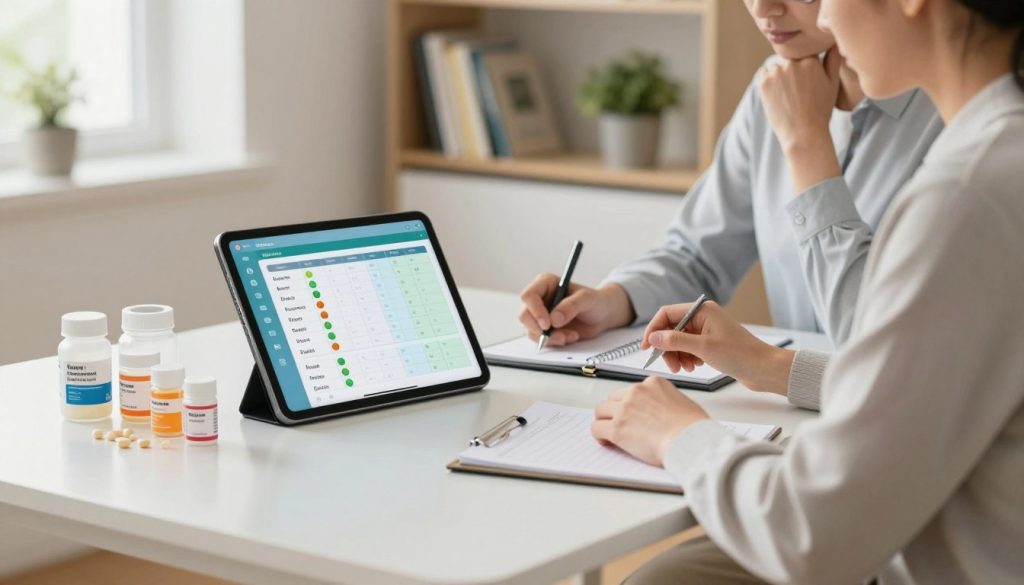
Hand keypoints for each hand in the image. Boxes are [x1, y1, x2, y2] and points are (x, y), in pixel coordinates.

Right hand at [518, 275, 633, 346]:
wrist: (603, 315)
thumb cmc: (596, 301)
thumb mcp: (587, 299)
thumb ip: (571, 306)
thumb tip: (554, 319)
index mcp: (545, 283)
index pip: (529, 296)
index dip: (535, 311)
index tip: (548, 324)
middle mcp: (539, 299)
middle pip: (524, 315)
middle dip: (539, 329)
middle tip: (559, 336)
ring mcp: (540, 315)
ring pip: (530, 330)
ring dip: (550, 338)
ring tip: (571, 335)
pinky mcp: (544, 329)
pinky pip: (540, 340)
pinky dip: (555, 342)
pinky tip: (570, 337)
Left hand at [591, 376, 709, 465]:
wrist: (691, 441)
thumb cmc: (693, 428)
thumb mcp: (681, 402)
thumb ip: (664, 401)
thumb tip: (656, 413)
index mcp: (653, 383)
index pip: (632, 390)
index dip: (630, 405)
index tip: (633, 415)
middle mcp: (636, 392)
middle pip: (614, 399)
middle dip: (615, 411)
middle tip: (619, 424)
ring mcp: (625, 409)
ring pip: (601, 411)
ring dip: (604, 421)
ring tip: (609, 432)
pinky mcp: (617, 428)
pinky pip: (596, 428)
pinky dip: (599, 435)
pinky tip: (606, 442)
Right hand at [641, 300, 794, 394]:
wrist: (764, 369)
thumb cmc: (740, 355)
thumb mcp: (702, 348)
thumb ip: (674, 341)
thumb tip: (652, 338)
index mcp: (702, 310)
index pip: (667, 314)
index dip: (653, 330)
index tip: (646, 348)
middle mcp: (703, 317)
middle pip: (671, 328)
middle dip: (667, 347)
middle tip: (670, 365)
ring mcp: (707, 330)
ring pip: (679, 340)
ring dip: (677, 355)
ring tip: (685, 369)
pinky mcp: (711, 343)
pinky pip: (689, 348)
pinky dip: (687, 358)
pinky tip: (695, 367)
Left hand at [760, 47, 842, 192]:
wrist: (802, 134)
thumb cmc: (821, 110)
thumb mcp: (833, 83)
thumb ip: (833, 59)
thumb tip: (832, 41)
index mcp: (811, 60)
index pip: (805, 53)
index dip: (806, 67)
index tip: (808, 82)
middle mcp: (792, 63)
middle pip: (790, 60)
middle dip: (793, 71)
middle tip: (799, 92)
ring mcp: (776, 72)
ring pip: (776, 67)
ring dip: (780, 75)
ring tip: (789, 95)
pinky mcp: (763, 82)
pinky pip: (764, 74)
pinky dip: (768, 81)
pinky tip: (778, 95)